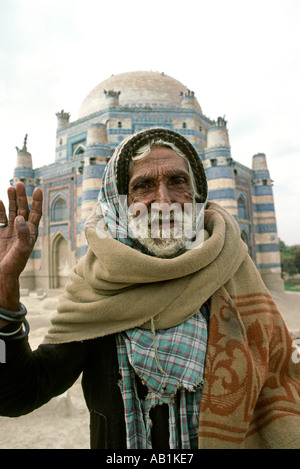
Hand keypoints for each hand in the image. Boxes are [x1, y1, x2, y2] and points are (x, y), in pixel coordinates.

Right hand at [0, 182, 42, 314]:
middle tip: (19, 184)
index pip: (36, 214)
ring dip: (11, 200)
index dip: (37, 202)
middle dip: (21, 196)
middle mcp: (21, 230)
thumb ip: (22, 233)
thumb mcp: (21, 250)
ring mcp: (9, 231)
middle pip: (23, 209)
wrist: (1, 275)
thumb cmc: (15, 265)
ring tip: (9, 188)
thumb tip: (21, 217)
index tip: (38, 190)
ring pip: (11, 211)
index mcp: (31, 233)